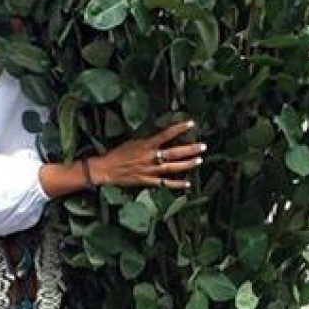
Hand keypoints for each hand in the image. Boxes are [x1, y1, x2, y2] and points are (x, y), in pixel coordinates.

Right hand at [89, 120, 204, 189]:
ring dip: (187, 164)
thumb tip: (161, 136)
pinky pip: (165, 183)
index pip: (166, 134)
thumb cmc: (117, 154)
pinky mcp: (147, 181)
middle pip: (174, 153)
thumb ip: (147, 141)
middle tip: (203, 146)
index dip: (179, 128)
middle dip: (190, 149)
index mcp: (146, 145)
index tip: (191, 123)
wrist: (106, 169)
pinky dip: (177, 184)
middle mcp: (150, 157)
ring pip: (172, 167)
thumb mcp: (132, 142)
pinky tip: (188, 183)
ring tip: (199, 160)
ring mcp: (149, 170)